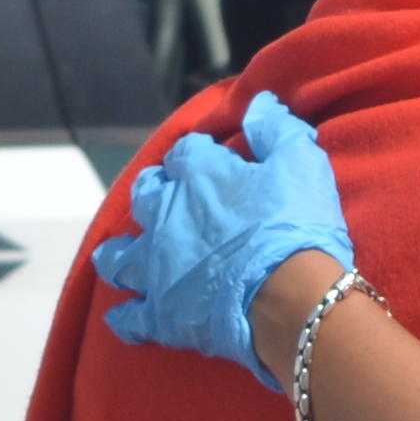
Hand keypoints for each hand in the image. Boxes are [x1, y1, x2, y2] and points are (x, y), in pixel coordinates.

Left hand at [99, 91, 353, 390]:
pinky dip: (126, 318)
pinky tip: (123, 318)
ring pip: (120, 257)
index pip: (186, 153)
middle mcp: (165, 215)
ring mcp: (157, 266)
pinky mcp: (161, 313)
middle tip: (165, 201)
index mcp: (197, 175)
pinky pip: (132, 318)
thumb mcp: (300, 162)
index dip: (196, 157)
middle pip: (145, 197)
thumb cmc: (297, 226)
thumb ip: (276, 129)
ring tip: (120, 255)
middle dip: (153, 195)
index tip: (207, 162)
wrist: (291, 297)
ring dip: (119, 254)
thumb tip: (260, 102)